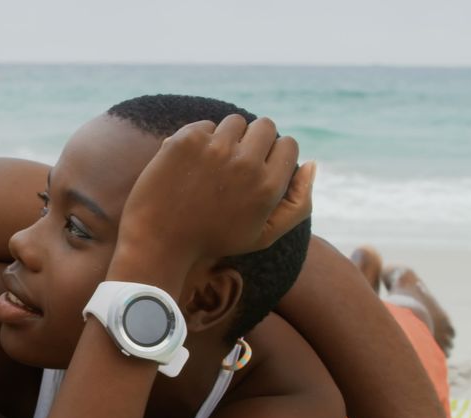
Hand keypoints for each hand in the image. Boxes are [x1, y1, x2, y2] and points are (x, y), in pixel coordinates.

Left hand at [116, 114, 312, 269]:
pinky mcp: (187, 140)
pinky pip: (205, 125)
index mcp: (269, 186)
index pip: (288, 144)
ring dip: (227, 137)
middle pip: (265, 126)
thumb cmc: (213, 241)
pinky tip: (189, 164)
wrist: (158, 243)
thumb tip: (312, 164)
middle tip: (233, 165)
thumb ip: (298, 203)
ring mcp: (216, 148)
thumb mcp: (264, 235)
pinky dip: (199, 140)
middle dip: (253, 140)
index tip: (255, 169)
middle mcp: (247, 163)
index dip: (273, 155)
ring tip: (211, 165)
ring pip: (235, 122)